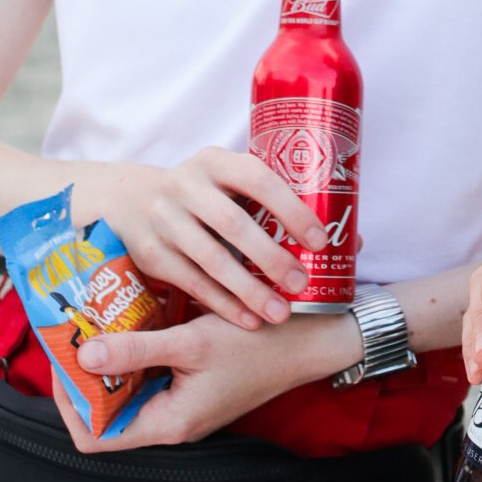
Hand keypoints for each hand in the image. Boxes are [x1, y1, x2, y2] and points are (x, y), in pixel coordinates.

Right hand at [68, 150, 321, 329]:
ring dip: (248, 290)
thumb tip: (352, 242)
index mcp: (214, 161)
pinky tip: (249, 320)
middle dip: (270, 257)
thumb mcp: (227, 183)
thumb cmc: (204, 197)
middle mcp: (185, 185)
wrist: (129, 202)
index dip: (290, 208)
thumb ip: (273, 204)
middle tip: (302, 283)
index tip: (319, 239)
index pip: (257, 178)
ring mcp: (164, 219)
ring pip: (211, 259)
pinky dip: (223, 304)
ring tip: (280, 312)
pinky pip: (192, 283)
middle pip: (232, 224)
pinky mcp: (151, 253)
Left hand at [74, 303, 343, 446]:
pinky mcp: (190, 387)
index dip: (69, 403)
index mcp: (168, 423)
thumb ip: (135, 349)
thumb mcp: (191, 342)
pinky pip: (148, 377)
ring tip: (96, 322)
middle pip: (106, 413)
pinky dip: (133, 353)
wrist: (310, 341)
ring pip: (126, 392)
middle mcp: (171, 422)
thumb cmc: (257, 345)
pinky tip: (130, 320)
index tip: (64, 360)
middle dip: (84, 375)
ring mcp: (181, 405)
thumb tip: (82, 355)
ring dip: (108, 361)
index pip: (94, 437)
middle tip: (74, 332)